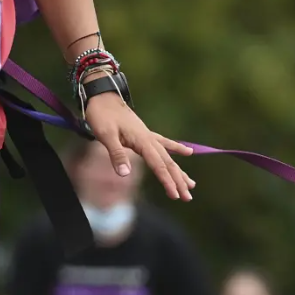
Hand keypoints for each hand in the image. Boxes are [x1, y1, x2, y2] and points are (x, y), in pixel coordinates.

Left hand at [80, 94, 195, 201]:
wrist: (102, 96)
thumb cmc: (101, 115)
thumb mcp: (105, 134)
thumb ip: (117, 154)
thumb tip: (125, 174)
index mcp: (143, 142)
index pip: (159, 165)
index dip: (168, 181)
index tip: (175, 195)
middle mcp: (150, 140)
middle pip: (169, 164)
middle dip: (179, 182)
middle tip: (188, 198)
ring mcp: (150, 137)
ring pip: (169, 157)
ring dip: (180, 172)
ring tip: (192, 185)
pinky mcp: (146, 134)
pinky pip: (165, 144)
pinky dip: (177, 149)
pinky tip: (189, 152)